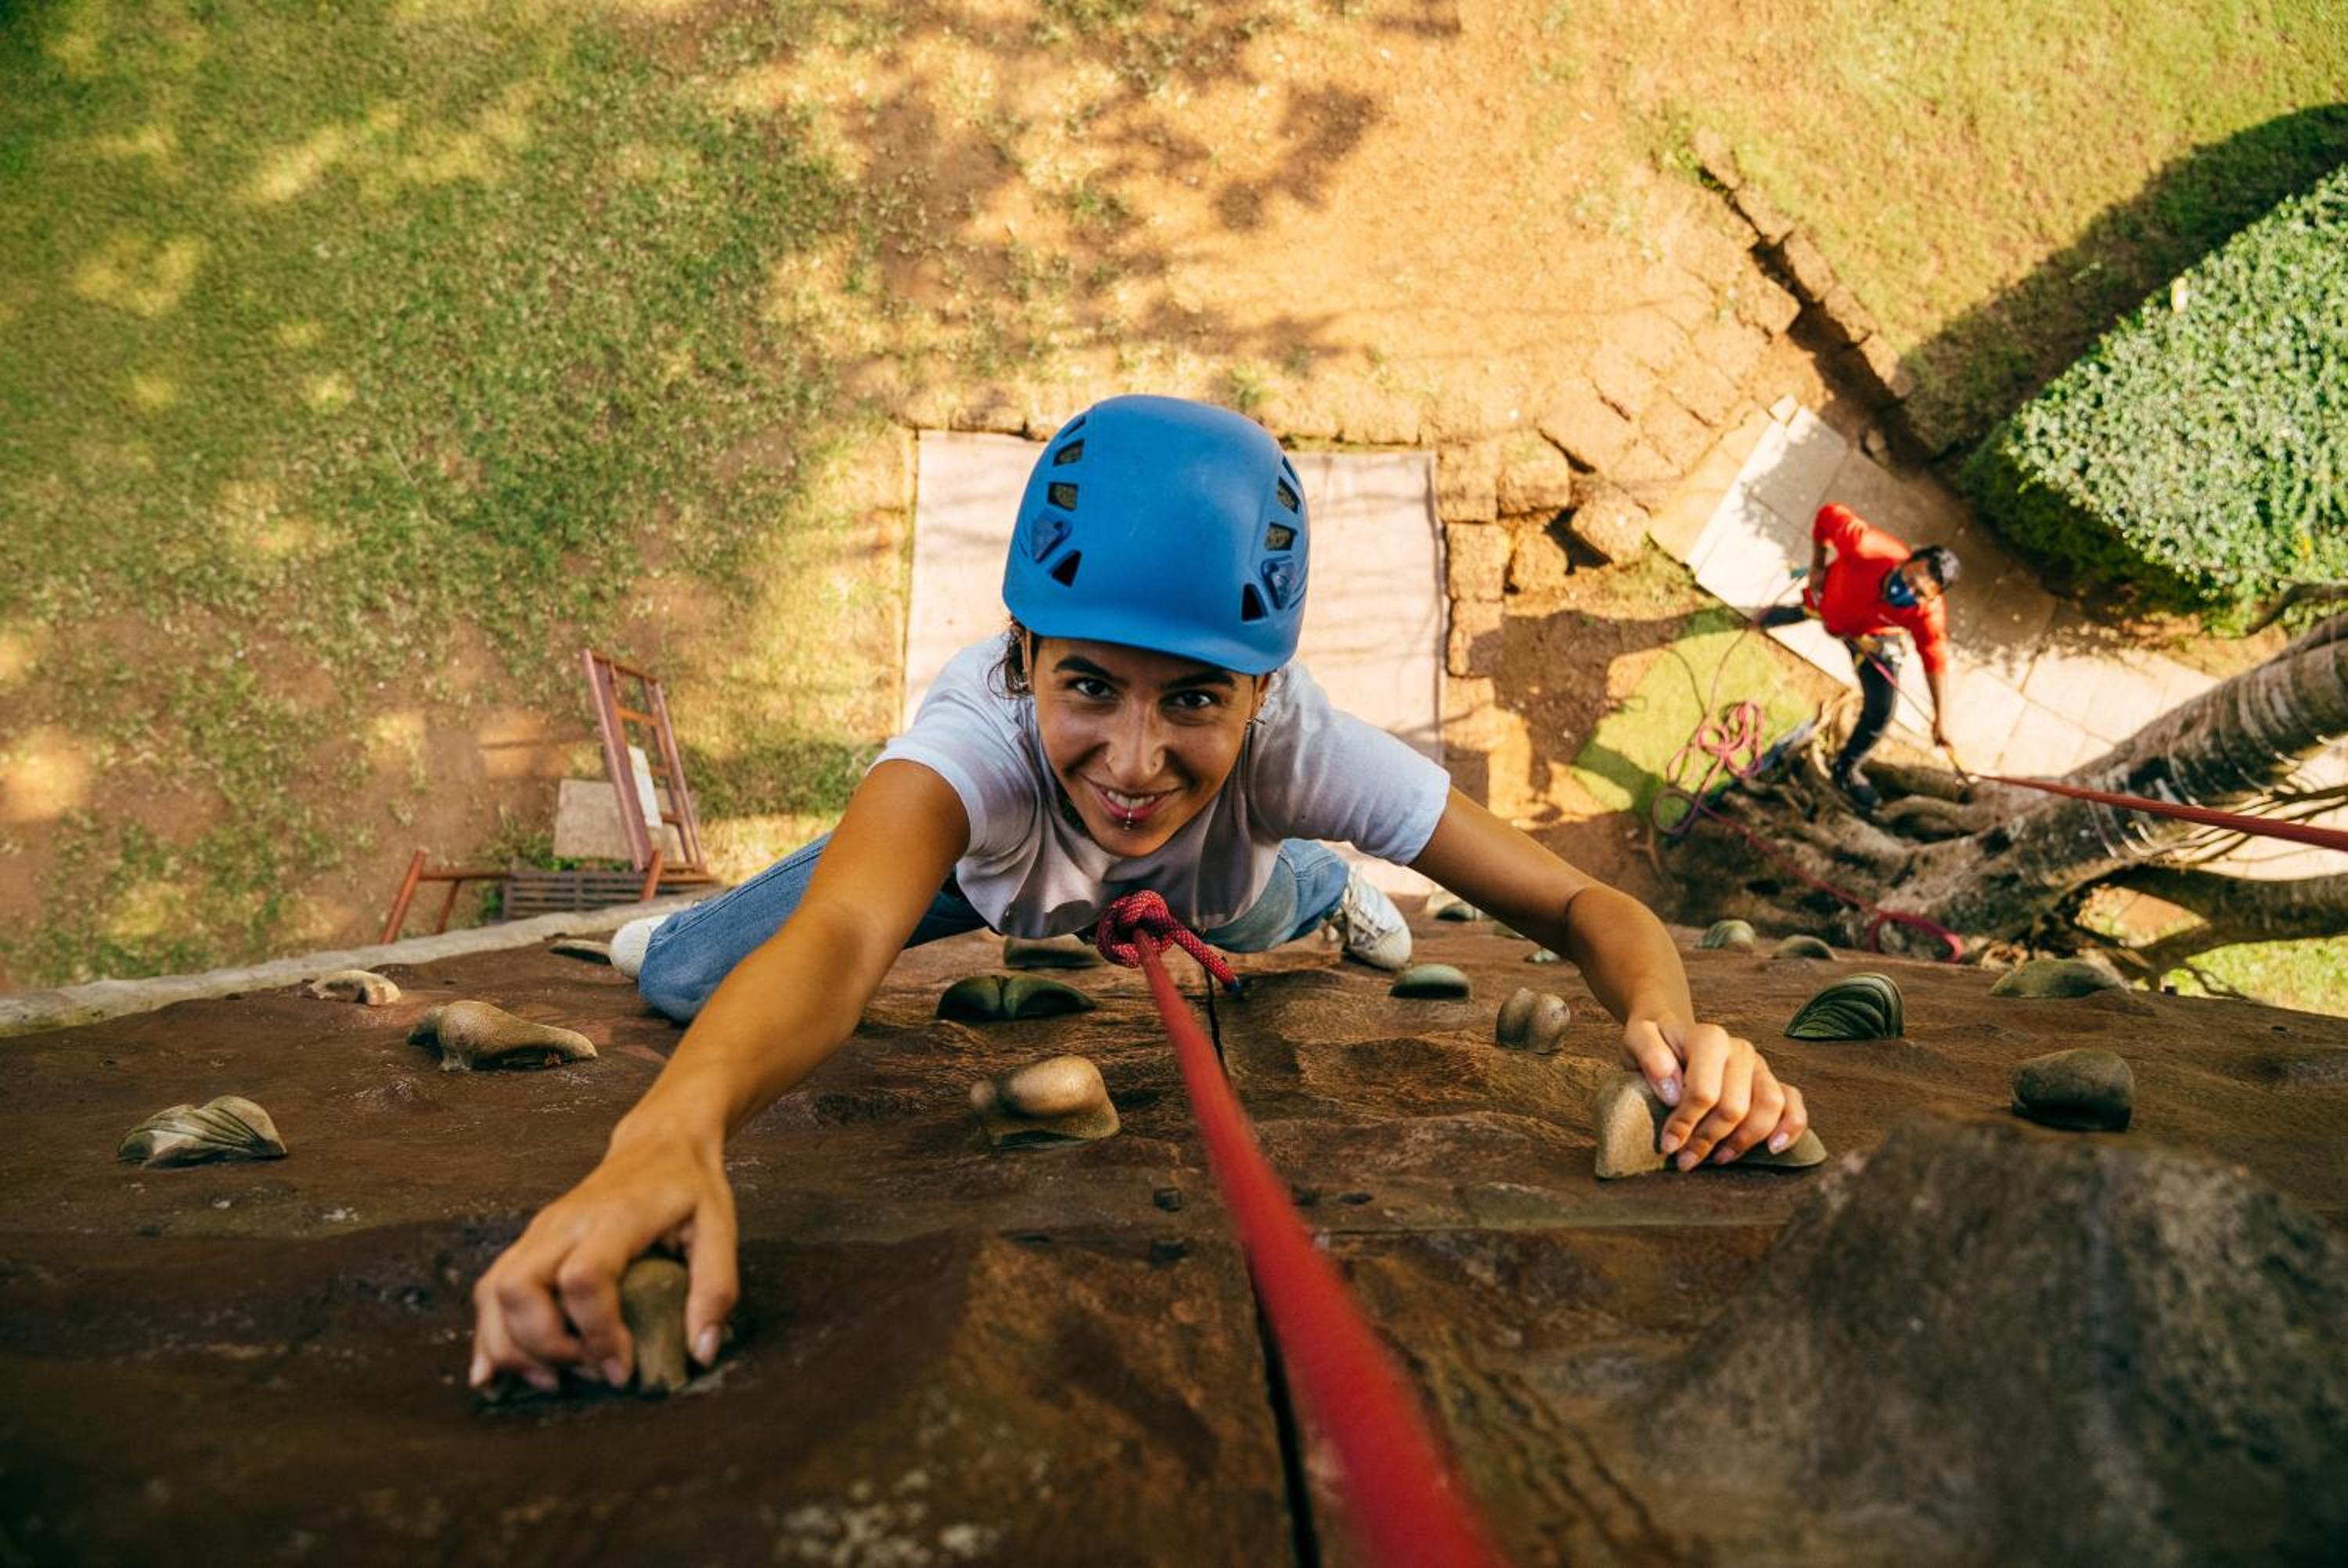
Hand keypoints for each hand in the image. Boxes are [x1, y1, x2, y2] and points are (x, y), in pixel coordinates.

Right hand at [469, 1121, 737, 1393]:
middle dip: (544, 1346)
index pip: (584, 1278)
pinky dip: (489, 1334)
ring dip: (512, 1347)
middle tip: (587, 1372)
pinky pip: (491, 1289)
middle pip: (519, 1287)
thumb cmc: (689, 1187)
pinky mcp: (528, 1242)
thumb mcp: (721, 1230)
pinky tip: (496, 1371)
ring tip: (552, 1379)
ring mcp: (540, 1230)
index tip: (621, 1369)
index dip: (597, 1333)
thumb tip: (701, 1353)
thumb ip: (715, 1290)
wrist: (657, 1143)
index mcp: (618, 1216)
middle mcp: (566, 1222)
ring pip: (494, 1292)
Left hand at [1620, 1017, 1808, 1169]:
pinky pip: (1793, 1103)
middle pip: (1735, 1106)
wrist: (1673, 1036)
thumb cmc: (1655, 1043)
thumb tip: (1672, 1091)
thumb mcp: (1637, 1039)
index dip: (1686, 1123)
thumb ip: (1648, 1054)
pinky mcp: (1771, 1081)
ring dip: (1742, 1141)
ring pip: (1769, 1107)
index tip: (1669, 1144)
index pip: (1704, 1091)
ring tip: (1717, 1158)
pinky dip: (1790, 1127)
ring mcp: (1759, 1066)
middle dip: (1708, 1139)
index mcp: (1709, 1038)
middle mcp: (1740, 1050)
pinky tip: (1773, 1149)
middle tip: (1686, 1159)